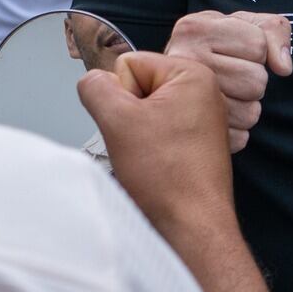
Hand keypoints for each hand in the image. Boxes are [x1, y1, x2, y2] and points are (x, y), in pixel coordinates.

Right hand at [78, 51, 236, 240]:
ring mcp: (200, 120)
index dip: (119, 95)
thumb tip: (91, 81)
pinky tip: (155, 168)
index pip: (129, 64)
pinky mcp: (195, 144)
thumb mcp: (117, 120)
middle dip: (127, 116)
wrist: (192, 227)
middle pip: (137, 87)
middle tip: (140, 145)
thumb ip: (95, 88)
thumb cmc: (168, 177)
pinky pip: (156, 134)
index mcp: (192, 74)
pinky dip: (148, 150)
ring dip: (135, 135)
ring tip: (148, 158)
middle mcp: (202, 93)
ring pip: (143, 114)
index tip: (134, 124)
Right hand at [163, 11, 292, 151]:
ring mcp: (183, 100)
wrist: (179, 75)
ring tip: (228, 92)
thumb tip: (283, 67)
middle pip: (255, 80)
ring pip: (250, 112)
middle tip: (233, 74)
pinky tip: (223, 114)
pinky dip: (239, 129)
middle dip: (254, 77)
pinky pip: (240, 137)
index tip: (237, 50)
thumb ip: (274, 30)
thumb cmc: (218, 45)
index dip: (258, 50)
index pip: (258, 45)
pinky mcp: (192, 132)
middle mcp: (183, 61)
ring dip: (248, 104)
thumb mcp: (245, 24)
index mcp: (194, 28)